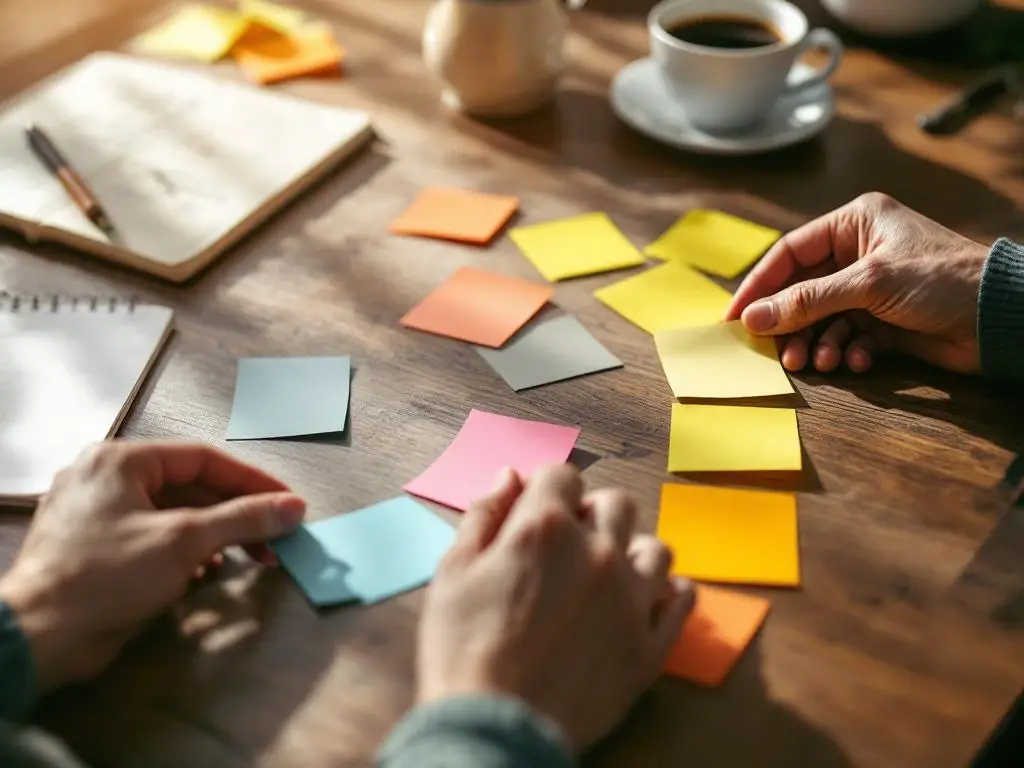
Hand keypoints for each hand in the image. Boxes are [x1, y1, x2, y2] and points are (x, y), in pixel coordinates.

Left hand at [0, 441, 304, 692]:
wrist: (37, 637)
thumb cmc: (109, 575)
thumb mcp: (185, 541)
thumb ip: (243, 518)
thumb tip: (294, 508)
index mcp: (121, 460)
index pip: (203, 459)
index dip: (253, 481)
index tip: (290, 503)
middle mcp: (106, 478)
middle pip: (191, 488)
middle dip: (237, 515)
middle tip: (277, 538)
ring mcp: (99, 515)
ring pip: (174, 516)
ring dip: (216, 537)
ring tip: (252, 558)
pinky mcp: (97, 549)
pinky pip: (154, 539)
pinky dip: (185, 554)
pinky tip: (206, 574)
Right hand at [417, 464, 693, 750]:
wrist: (492, 726)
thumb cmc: (462, 648)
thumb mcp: (453, 572)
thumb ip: (483, 515)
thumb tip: (509, 476)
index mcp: (546, 528)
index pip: (562, 475)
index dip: (546, 489)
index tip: (537, 511)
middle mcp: (598, 553)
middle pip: (617, 503)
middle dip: (592, 513)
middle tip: (569, 545)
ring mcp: (631, 600)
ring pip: (656, 547)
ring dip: (632, 551)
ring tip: (608, 575)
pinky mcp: (650, 645)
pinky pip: (682, 601)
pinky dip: (668, 594)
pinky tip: (646, 601)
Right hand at [725, 192, 989, 373]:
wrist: (1003, 316)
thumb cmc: (941, 280)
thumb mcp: (868, 283)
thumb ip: (807, 300)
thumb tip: (753, 318)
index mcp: (854, 224)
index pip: (789, 253)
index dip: (759, 285)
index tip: (735, 317)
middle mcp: (859, 253)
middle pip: (801, 290)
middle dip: (790, 324)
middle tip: (777, 352)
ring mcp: (871, 289)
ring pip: (822, 319)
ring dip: (817, 343)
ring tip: (817, 363)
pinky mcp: (884, 321)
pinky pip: (847, 337)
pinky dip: (847, 351)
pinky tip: (856, 360)